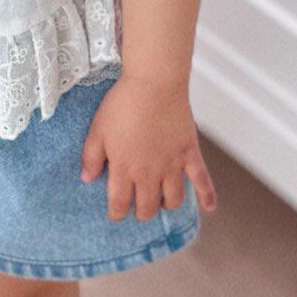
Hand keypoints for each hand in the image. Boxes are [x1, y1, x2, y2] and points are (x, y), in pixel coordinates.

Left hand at [79, 73, 216, 220]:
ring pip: (172, 200)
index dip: (117, 213)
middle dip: (141, 212)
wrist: (154, 82)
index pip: (119, 204)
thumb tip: (86, 179)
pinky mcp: (189, 153)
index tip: (115, 214)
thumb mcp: (97, 128)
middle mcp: (149, 172)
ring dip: (166, 205)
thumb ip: (90, 156)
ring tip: (161, 201)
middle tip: (138, 206)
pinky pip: (202, 179)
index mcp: (124, 168)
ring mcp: (172, 165)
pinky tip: (209, 207)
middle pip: (147, 207)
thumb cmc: (123, 102)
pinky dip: (207, 195)